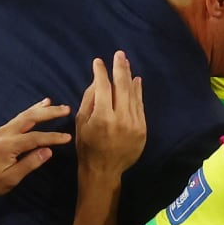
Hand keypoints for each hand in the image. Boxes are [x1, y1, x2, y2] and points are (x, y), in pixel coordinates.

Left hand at [0, 98, 73, 202]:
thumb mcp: (10, 178)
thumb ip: (29, 164)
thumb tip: (48, 151)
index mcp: (9, 145)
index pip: (37, 138)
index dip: (54, 137)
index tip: (68, 137)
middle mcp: (5, 133)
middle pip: (31, 118)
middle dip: (49, 113)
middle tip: (66, 109)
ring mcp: (0, 130)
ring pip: (23, 115)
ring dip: (39, 108)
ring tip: (52, 103)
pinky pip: (17, 117)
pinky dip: (29, 111)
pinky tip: (34, 109)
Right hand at [76, 51, 146, 175]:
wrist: (104, 170)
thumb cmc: (87, 146)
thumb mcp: (81, 122)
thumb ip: (89, 100)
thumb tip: (97, 80)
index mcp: (102, 117)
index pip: (103, 87)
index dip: (100, 72)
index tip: (98, 62)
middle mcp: (121, 119)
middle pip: (122, 87)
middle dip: (119, 68)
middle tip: (119, 54)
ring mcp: (134, 124)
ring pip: (133, 94)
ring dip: (129, 77)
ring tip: (125, 63)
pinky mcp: (142, 129)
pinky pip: (140, 105)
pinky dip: (138, 92)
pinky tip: (136, 80)